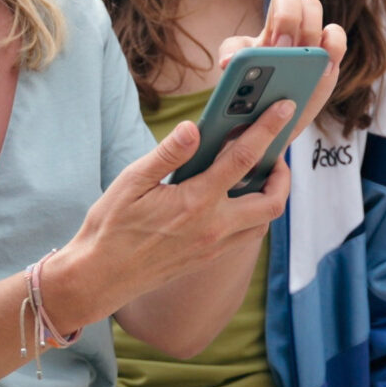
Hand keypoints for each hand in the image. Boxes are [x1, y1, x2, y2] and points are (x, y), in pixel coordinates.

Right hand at [44, 100, 296, 329]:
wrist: (101, 277)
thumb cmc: (111, 227)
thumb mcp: (131, 182)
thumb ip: (167, 154)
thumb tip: (194, 127)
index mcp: (195, 202)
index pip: (243, 159)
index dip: (268, 129)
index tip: (284, 109)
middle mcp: (213, 228)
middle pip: (272, 201)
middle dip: (283, 173)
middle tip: (275, 152)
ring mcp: (214, 247)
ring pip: (263, 222)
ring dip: (270, 196)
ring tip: (259, 173)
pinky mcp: (208, 258)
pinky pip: (246, 236)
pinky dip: (253, 215)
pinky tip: (236, 199)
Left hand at [217, 0, 348, 129]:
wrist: (269, 121)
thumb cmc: (252, 93)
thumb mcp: (236, 74)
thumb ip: (231, 60)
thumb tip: (228, 61)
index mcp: (272, 27)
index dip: (284, 14)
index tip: (276, 43)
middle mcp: (295, 27)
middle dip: (290, 18)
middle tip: (284, 48)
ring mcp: (313, 41)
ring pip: (316, 12)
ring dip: (309, 32)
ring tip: (300, 59)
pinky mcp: (329, 59)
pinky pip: (336, 39)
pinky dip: (333, 48)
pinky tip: (324, 68)